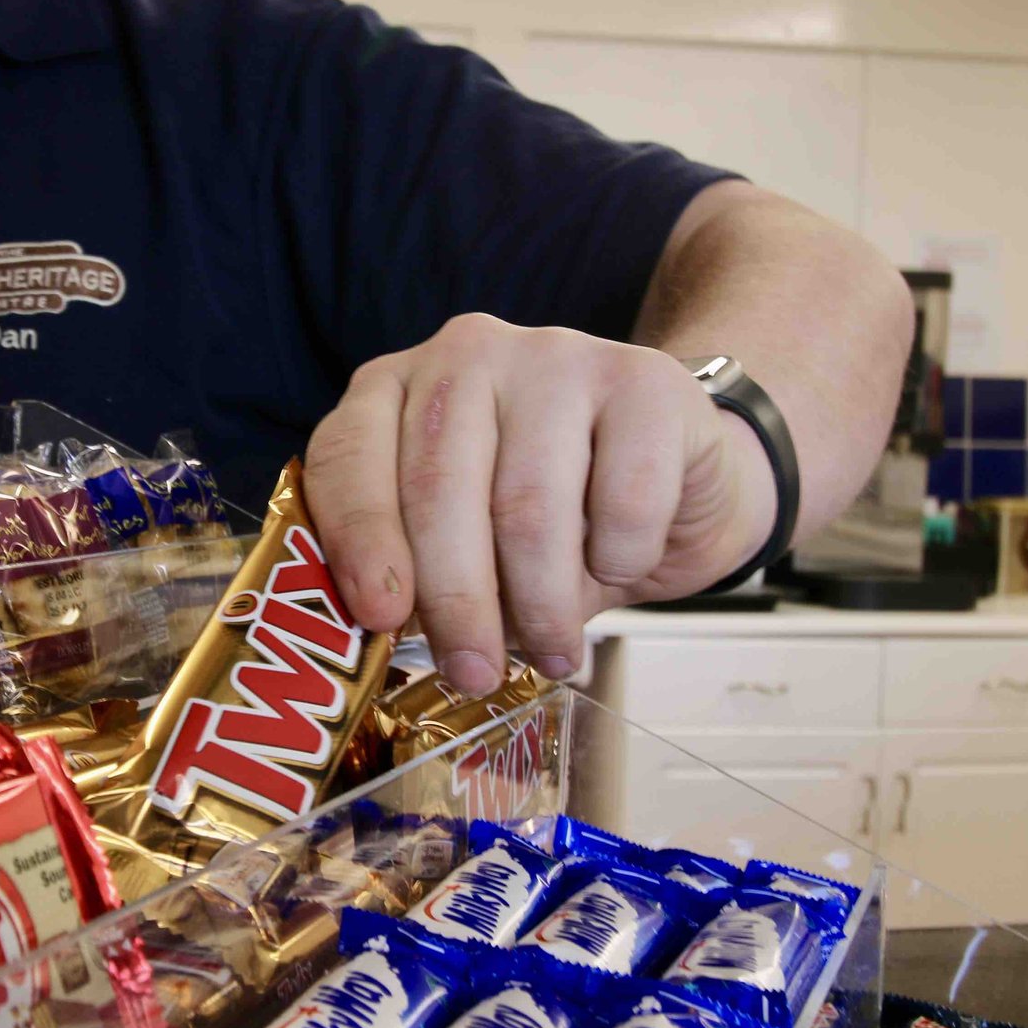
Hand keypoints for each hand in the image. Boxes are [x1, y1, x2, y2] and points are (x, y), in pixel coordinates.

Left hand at [304, 314, 776, 696]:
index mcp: (395, 388)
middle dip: (455, 600)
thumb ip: (418, 570)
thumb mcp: (468, 545)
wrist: (678, 477)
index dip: (360, 539)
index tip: (380, 617)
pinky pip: (621, 501)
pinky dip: (619, 559)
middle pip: (438, 488)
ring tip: (554, 652)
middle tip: (473, 672)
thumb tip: (394, 632)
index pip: (349, 454)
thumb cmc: (554, 518)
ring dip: (542, 602)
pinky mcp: (643, 380)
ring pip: (529, 506)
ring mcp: (555, 357)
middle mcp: (466, 354)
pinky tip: (620, 568)